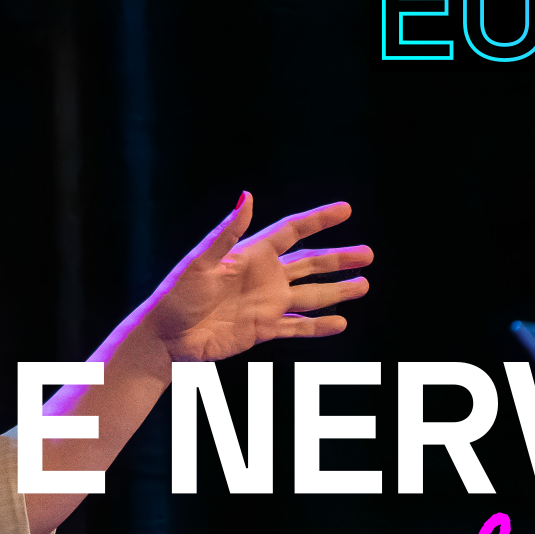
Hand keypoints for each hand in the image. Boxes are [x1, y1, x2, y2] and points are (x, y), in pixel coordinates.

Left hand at [142, 193, 371, 362]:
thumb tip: (247, 196)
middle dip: (338, 258)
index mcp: (250, 254)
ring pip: (310, 295)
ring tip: (364, 286)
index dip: (319, 219)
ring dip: (336, 291)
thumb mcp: (200, 262)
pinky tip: (341, 323)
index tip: (346, 209)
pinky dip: (319, 326)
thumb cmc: (177, 295)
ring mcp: (265, 304)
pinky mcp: (262, 329)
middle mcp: (262, 277)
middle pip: (309, 264)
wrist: (165, 337)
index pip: (292, 231)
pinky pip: (298, 327)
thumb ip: (227, 232)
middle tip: (369, 254)